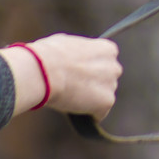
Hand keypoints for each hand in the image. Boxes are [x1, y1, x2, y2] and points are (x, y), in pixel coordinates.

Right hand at [0, 35, 121, 119]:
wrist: (44, 72)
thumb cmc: (48, 56)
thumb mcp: (68, 44)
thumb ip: (80, 52)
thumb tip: (74, 58)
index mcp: (107, 49)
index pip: (105, 61)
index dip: (91, 68)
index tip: (80, 73)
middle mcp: (114, 66)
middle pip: (107, 79)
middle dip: (95, 83)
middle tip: (76, 88)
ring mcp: (111, 84)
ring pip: (104, 96)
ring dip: (92, 99)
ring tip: (72, 99)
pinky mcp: (106, 102)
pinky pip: (100, 113)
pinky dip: (90, 114)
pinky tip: (76, 111)